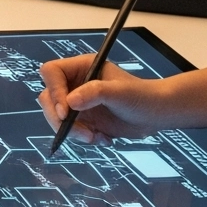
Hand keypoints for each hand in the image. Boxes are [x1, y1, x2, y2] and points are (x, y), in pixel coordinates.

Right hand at [37, 56, 206, 142]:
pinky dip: (83, 138)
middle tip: (80, 132)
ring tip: (96, 138)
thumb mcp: (120, 92)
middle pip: (49, 98)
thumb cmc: (142, 96)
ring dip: (73, 132)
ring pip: (57, 118)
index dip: (54, 90)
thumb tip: (70, 102)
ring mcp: (78, 102)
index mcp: (81, 68)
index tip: (65, 110)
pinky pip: (71, 131)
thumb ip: (95, 93)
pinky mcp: (84, 119)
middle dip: (60, 119)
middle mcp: (75, 83)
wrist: (157, 114)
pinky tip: (103, 138)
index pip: (52, 73)